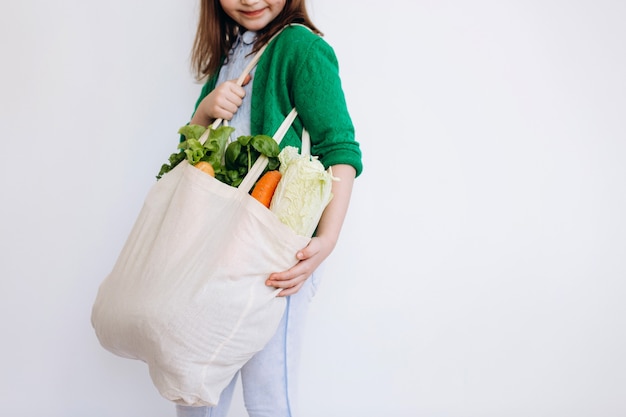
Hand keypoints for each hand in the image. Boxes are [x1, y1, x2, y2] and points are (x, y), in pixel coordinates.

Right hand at [190, 74, 250, 126]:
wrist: (207, 106)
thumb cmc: (221, 96)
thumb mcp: (229, 87)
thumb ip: (240, 82)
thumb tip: (250, 76)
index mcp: (226, 84)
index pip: (242, 93)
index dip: (239, 97)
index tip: (232, 97)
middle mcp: (221, 91)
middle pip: (239, 102)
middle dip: (236, 105)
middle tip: (229, 103)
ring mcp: (217, 101)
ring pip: (234, 109)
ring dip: (232, 111)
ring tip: (226, 108)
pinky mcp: (215, 110)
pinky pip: (229, 116)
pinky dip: (228, 116)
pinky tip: (223, 113)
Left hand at [266, 164, 355, 296]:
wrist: (329, 236)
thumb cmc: (318, 224)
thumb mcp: (314, 211)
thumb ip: (305, 198)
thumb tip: (288, 173)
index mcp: (321, 242)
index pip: (315, 247)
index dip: (308, 251)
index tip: (298, 253)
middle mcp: (317, 256)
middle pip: (303, 268)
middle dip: (287, 273)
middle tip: (270, 274)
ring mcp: (312, 266)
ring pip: (300, 279)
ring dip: (284, 283)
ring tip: (269, 282)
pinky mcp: (307, 272)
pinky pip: (299, 284)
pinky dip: (289, 289)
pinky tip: (277, 292)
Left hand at [266, 236, 333, 296]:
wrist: (324, 248)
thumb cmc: (317, 245)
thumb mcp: (314, 245)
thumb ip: (308, 250)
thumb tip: (298, 255)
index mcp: (306, 267)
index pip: (291, 274)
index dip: (281, 276)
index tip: (271, 275)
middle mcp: (306, 274)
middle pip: (291, 283)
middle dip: (278, 284)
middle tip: (267, 282)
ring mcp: (305, 277)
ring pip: (293, 288)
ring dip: (282, 290)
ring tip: (271, 289)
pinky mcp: (303, 277)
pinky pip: (296, 288)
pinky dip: (287, 291)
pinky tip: (279, 291)